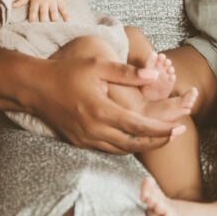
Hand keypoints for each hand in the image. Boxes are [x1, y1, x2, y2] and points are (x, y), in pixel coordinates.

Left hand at [14, 0, 68, 21]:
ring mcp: (52, 1)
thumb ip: (21, 1)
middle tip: (44, 28)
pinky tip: (67, 21)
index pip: (32, 12)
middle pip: (43, 14)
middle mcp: (43, 2)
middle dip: (43, 21)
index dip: (32, 19)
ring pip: (53, 12)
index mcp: (35, 1)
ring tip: (54, 25)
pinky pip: (63, 8)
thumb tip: (10, 6)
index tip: (32, 25)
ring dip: (54, 19)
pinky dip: (66, 14)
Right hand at [27, 53, 184, 154]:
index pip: (139, 127)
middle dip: (159, 140)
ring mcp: (86, 139)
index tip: (180, 126)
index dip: (162, 129)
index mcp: (102, 111)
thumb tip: (155, 74)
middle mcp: (94, 130)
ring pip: (122, 150)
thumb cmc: (68, 73)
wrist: (36, 88)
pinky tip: (136, 138)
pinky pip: (108, 149)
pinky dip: (125, 146)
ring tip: (162, 137)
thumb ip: (128, 72)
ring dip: (144, 145)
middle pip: (134, 143)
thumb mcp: (99, 65)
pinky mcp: (79, 142)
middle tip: (178, 134)